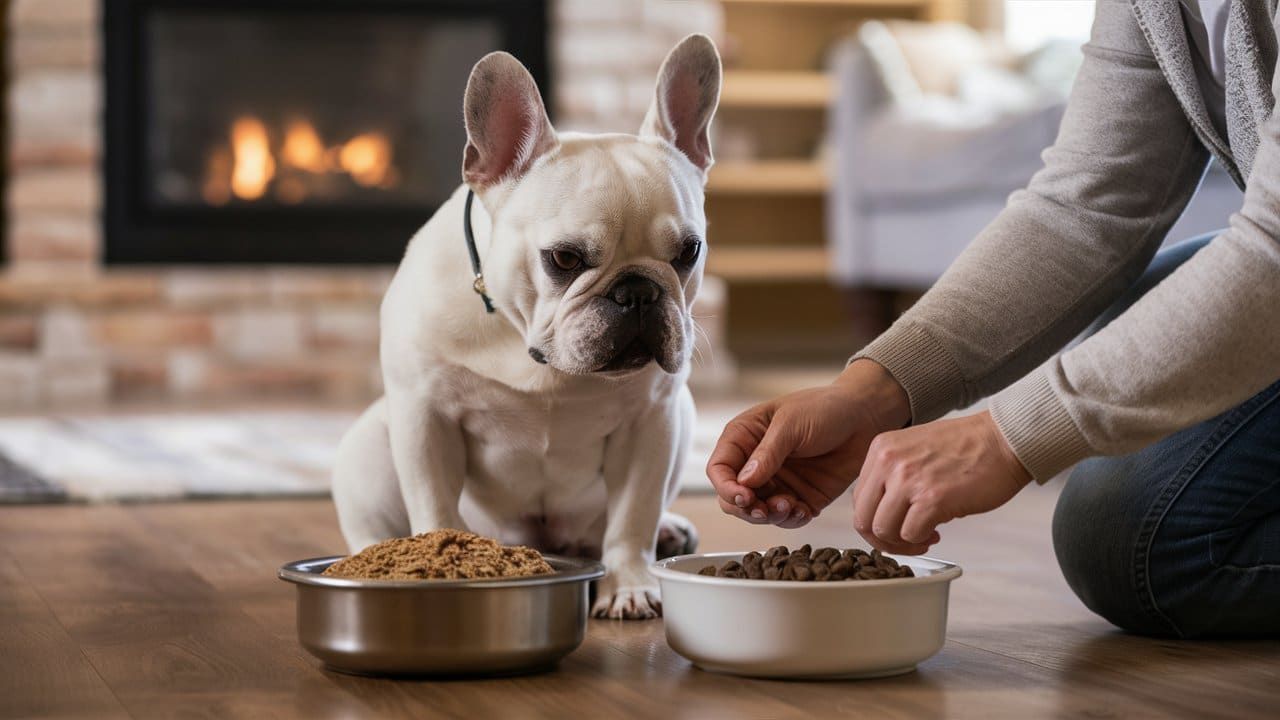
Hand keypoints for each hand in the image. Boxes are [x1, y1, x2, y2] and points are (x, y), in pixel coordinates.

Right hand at [706, 360, 909, 527]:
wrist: (866, 417)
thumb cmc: (826, 408)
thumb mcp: (792, 423)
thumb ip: (768, 452)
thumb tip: (745, 480)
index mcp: (745, 437)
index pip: (719, 468)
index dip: (725, 486)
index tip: (743, 495)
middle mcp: (756, 462)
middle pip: (732, 497)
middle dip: (745, 508)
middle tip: (763, 509)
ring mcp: (778, 482)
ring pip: (757, 512)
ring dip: (769, 516)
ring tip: (789, 505)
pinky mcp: (800, 497)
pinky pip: (786, 518)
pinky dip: (790, 519)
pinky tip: (801, 509)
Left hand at [853, 410, 1031, 554]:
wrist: (1004, 440)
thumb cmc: (967, 447)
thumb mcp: (913, 449)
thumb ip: (892, 475)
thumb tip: (882, 511)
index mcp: (881, 450)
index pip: (859, 498)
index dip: (874, 520)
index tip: (894, 525)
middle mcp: (889, 462)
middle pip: (864, 518)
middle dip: (883, 539)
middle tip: (904, 541)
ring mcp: (909, 480)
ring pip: (884, 530)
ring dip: (903, 543)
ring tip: (924, 537)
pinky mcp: (933, 499)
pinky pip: (911, 535)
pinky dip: (921, 541)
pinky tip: (936, 533)